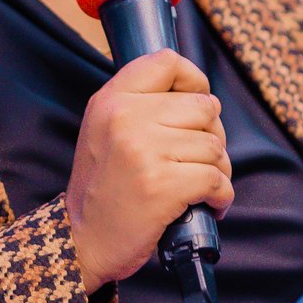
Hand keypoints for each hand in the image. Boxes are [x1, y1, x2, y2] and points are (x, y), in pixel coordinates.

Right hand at [65, 50, 232, 294]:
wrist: (82, 241)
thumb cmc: (102, 190)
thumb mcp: (103, 131)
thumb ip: (139, 105)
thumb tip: (198, 94)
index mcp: (111, 100)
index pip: (168, 61)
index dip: (194, 81)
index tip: (194, 108)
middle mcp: (126, 118)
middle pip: (204, 106)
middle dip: (211, 135)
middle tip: (195, 159)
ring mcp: (144, 151)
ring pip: (214, 145)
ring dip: (218, 170)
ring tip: (199, 186)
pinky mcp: (163, 185)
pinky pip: (217, 178)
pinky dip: (221, 195)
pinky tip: (207, 204)